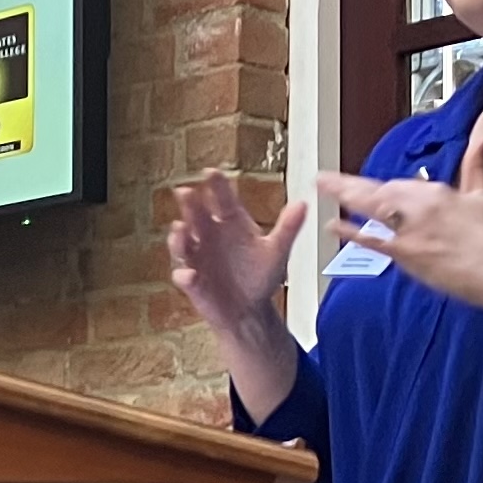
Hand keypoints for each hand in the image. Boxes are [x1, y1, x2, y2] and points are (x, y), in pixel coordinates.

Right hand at [168, 170, 306, 337]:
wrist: (250, 309)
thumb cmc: (260, 276)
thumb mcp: (277, 251)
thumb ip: (287, 228)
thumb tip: (303, 204)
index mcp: (231, 222)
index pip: (222, 199)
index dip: (216, 186)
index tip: (210, 172)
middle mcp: (210, 234)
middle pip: (197, 216)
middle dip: (190, 205)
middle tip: (185, 192)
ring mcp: (197, 256)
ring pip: (183, 243)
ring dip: (179, 236)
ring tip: (180, 229)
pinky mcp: (192, 281)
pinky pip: (185, 277)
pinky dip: (185, 276)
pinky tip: (189, 276)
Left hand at [317, 139, 482, 311]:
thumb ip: (477, 165)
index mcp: (437, 191)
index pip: (400, 185)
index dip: (380, 188)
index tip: (362, 186)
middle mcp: (420, 206)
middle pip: (378, 191)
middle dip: (350, 185)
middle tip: (325, 179)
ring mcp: (410, 229)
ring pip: (371, 207)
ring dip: (344, 196)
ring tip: (322, 187)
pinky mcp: (406, 253)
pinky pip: (372, 239)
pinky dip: (351, 232)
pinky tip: (332, 225)